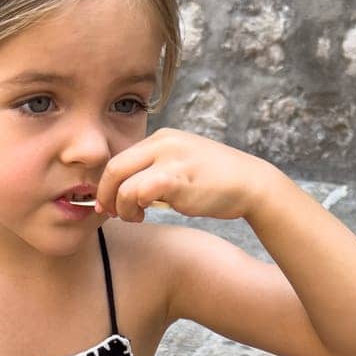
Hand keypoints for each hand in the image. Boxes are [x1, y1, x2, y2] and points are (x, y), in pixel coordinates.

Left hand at [93, 129, 268, 222]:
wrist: (250, 182)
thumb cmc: (215, 180)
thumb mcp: (181, 164)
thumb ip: (155, 171)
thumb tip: (127, 191)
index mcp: (161, 138)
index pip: (119, 159)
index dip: (106, 185)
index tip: (107, 204)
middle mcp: (163, 143)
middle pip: (114, 168)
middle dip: (106, 196)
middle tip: (110, 213)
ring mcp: (172, 159)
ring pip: (124, 184)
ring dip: (121, 207)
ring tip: (135, 217)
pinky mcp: (180, 178)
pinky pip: (142, 190)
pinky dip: (136, 205)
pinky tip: (146, 213)